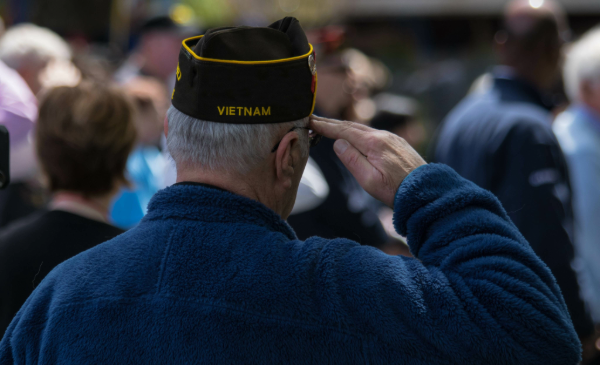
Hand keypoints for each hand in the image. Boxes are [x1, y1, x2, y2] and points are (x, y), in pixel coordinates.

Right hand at [309, 115, 426, 207]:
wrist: (427, 192)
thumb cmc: (396, 190)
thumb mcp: (369, 180)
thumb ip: (352, 160)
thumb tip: (338, 143)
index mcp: (374, 143)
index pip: (343, 131)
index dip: (325, 126)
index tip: (310, 121)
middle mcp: (383, 136)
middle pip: (352, 126)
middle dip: (332, 123)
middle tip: (314, 119)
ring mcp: (392, 138)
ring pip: (363, 129)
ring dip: (344, 127)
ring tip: (330, 126)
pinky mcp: (397, 144)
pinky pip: (373, 133)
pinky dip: (358, 132)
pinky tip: (354, 135)